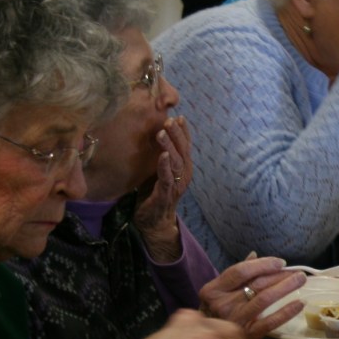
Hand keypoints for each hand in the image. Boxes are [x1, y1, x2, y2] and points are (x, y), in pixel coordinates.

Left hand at [133, 116, 191, 261]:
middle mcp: (184, 175)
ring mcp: (177, 185)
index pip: (186, 146)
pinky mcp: (166, 194)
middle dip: (177, 134)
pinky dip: (165, 166)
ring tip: (163, 132)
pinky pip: (167, 178)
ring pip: (176, 161)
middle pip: (184, 150)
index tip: (179, 116)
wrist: (154, 222)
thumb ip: (159, 156)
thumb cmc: (154, 194)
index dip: (184, 131)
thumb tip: (151, 134)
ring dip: (170, 146)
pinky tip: (163, 155)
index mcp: (183, 168)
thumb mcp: (158, 171)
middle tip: (169, 119)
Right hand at [201, 255, 305, 338]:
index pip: (240, 271)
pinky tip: (299, 303)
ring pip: (264, 299)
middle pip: (256, 284)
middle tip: (297, 271)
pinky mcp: (248, 335)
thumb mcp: (220, 291)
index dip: (262, 264)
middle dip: (279, 275)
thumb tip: (254, 255)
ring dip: (285, 287)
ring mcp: (235, 320)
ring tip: (301, 280)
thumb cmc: (216, 311)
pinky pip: (270, 322)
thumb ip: (237, 274)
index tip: (281, 263)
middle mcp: (222, 304)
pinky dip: (286, 312)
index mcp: (213, 290)